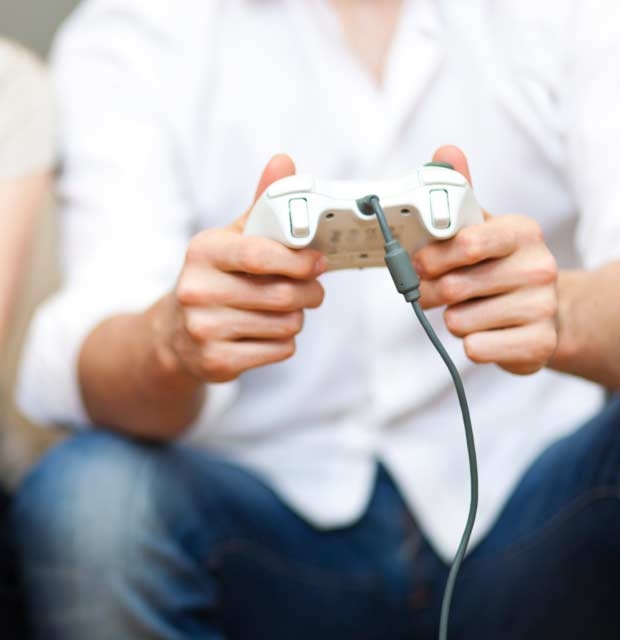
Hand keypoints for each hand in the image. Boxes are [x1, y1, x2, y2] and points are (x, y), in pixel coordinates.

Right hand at [160, 155, 326, 382]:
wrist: (176, 332)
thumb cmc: (216, 278)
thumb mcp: (231, 239)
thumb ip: (262, 204)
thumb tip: (284, 161)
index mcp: (203, 251)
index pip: (259, 254)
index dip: (298, 260)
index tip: (319, 262)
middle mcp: (196, 290)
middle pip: (281, 295)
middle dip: (310, 292)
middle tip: (314, 290)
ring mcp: (203, 329)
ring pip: (285, 324)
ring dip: (296, 317)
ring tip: (286, 310)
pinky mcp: (216, 361)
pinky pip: (279, 350)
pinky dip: (284, 342)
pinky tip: (268, 333)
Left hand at [413, 146, 558, 374]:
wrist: (543, 311)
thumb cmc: (498, 266)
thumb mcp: (481, 228)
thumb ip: (460, 194)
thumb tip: (446, 152)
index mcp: (522, 231)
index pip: (466, 242)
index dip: (432, 257)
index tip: (420, 264)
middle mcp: (539, 267)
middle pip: (454, 287)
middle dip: (431, 292)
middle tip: (432, 291)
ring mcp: (542, 308)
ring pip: (460, 321)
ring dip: (452, 318)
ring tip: (469, 310)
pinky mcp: (540, 344)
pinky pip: (476, 348)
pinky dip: (471, 343)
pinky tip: (486, 331)